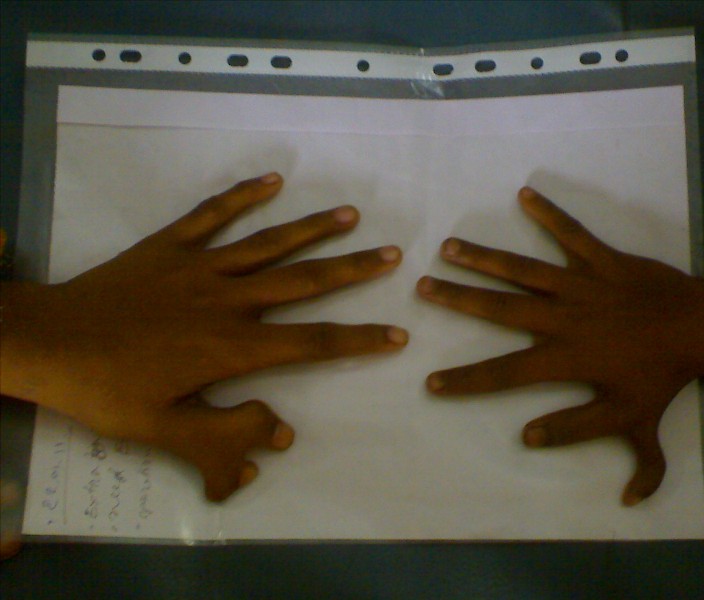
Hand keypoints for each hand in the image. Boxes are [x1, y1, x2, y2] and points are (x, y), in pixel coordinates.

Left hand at [1, 173, 407, 500]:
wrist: (44, 343)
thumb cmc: (105, 392)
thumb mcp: (162, 432)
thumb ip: (224, 438)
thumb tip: (283, 437)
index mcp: (231, 346)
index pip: (312, 343)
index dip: (359, 340)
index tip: (396, 334)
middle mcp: (228, 300)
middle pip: (304, 282)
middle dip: (353, 271)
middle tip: (393, 254)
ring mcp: (200, 267)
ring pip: (268, 244)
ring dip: (313, 229)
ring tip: (350, 216)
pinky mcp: (170, 246)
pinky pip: (213, 215)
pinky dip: (243, 196)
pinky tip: (272, 180)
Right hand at [417, 187, 703, 505]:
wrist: (702, 329)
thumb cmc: (662, 377)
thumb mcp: (628, 420)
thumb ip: (578, 431)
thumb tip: (527, 437)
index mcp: (565, 357)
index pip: (504, 373)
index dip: (466, 380)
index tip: (431, 382)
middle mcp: (563, 317)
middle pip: (500, 308)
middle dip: (458, 298)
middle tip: (423, 286)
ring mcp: (581, 284)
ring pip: (524, 269)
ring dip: (485, 258)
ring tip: (449, 247)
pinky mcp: (602, 260)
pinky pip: (572, 234)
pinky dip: (550, 214)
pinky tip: (524, 194)